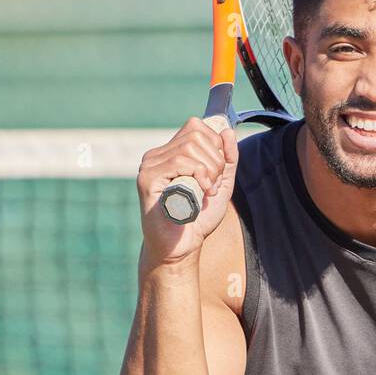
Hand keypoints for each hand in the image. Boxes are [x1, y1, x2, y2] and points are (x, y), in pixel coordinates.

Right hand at [136, 118, 237, 266]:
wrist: (182, 247)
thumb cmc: (198, 219)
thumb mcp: (221, 185)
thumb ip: (227, 159)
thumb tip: (227, 130)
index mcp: (171, 153)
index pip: (196, 127)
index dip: (215, 146)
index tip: (217, 175)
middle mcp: (157, 155)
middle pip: (196, 135)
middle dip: (215, 161)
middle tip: (213, 187)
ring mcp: (150, 165)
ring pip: (190, 146)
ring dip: (209, 171)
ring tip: (207, 192)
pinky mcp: (148, 178)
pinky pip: (179, 161)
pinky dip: (199, 175)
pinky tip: (201, 193)